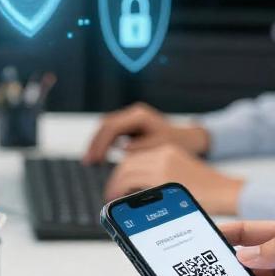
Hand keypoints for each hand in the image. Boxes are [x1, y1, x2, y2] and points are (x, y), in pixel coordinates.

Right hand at [84, 103, 209, 162]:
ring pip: (106, 128)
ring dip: (97, 144)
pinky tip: (100, 158)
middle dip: (95, 144)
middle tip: (88, 162)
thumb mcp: (159, 148)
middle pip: (105, 125)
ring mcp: (130, 117)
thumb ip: (140, 148)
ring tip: (90, 162)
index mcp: (139, 116)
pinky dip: (104, 144)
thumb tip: (122, 150)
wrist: (186, 139)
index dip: (101, 144)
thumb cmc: (175, 144)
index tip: (95, 159)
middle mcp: (133, 113)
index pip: (112, 127)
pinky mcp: (129, 125)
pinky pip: (111, 132)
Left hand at [103, 144, 244, 213]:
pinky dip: (123, 191)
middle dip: (116, 179)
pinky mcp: (162, 179)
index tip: (117, 184)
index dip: (122, 171)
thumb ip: (159, 177)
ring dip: (115, 186)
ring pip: (126, 171)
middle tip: (111, 194)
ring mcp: (162, 165)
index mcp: (167, 151)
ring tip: (113, 200)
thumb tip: (136, 190)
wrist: (226, 191)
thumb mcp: (180, 176)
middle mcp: (163, 153)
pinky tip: (123, 203)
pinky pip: (133, 183)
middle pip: (128, 163)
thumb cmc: (208, 190)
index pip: (135, 157)